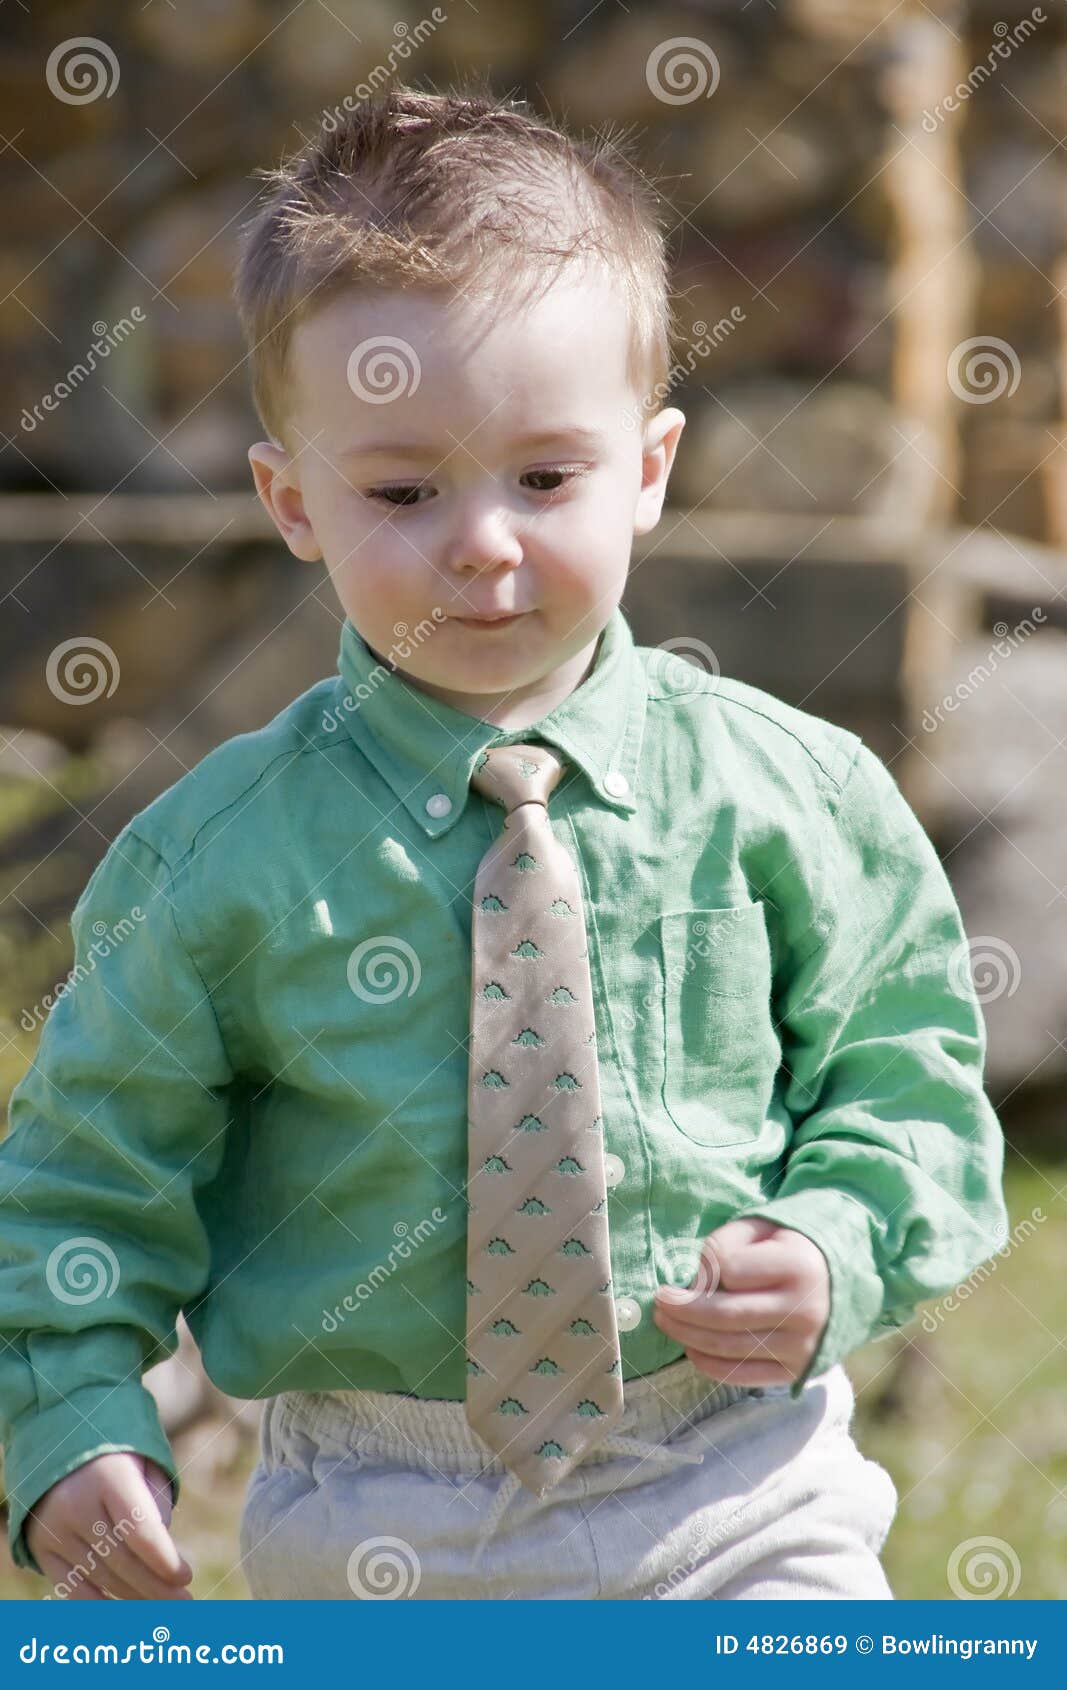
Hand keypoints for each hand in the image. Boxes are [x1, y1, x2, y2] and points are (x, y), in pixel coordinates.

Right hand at [25, 1452, 193, 1599]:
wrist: (60, 1441)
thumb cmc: (117, 1452)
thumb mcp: (145, 1459)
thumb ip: (157, 1499)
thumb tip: (162, 1545)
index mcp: (108, 1476)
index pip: (139, 1531)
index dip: (164, 1560)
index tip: (186, 1576)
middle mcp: (76, 1504)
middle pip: (122, 1560)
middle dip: (157, 1586)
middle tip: (185, 1601)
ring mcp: (54, 1529)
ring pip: (100, 1576)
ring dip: (134, 1597)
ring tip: (163, 1606)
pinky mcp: (40, 1547)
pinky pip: (71, 1588)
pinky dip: (99, 1604)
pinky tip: (125, 1613)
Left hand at [653, 1215, 829, 1386]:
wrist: (847, 1279)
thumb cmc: (792, 1246)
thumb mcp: (764, 1227)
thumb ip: (726, 1244)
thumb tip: (696, 1282)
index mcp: (799, 1267)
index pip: (731, 1270)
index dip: (706, 1266)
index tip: (699, 1266)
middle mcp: (804, 1311)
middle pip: (724, 1315)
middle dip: (681, 1309)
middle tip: (659, 1300)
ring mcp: (802, 1346)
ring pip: (728, 1347)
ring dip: (687, 1336)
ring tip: (666, 1321)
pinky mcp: (796, 1371)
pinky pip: (742, 1374)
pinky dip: (708, 1363)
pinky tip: (690, 1347)